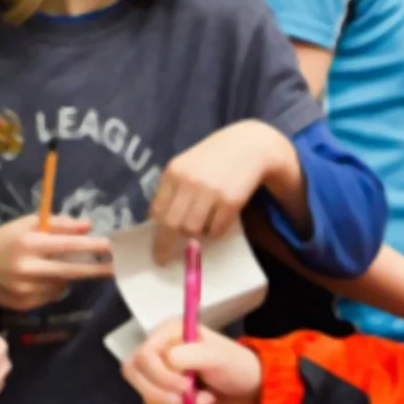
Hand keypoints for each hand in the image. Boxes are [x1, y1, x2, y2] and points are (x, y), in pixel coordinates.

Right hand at [0, 215, 112, 311]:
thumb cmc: (3, 240)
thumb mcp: (26, 224)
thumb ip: (58, 224)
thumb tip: (88, 226)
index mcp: (28, 244)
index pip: (67, 245)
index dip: (92, 246)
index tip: (112, 247)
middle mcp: (27, 269)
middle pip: (71, 271)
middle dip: (96, 269)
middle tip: (117, 268)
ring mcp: (26, 290)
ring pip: (63, 284)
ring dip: (70, 275)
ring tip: (58, 264)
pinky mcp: (25, 305)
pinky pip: (52, 295)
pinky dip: (54, 286)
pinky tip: (41, 277)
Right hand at [121, 318, 262, 403]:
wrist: (250, 390)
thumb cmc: (236, 366)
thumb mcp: (218, 356)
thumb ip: (192, 354)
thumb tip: (167, 359)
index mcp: (169, 332)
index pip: (144, 355)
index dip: (161, 375)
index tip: (187, 385)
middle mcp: (159, 349)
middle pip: (134, 373)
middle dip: (161, 392)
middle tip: (189, 396)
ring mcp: (159, 371)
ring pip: (144, 392)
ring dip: (172, 403)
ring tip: (201, 400)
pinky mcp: (164, 392)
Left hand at [151, 120, 286, 262]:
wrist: (249, 145)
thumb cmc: (214, 158)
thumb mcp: (188, 166)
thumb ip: (174, 190)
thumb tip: (160, 226)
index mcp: (173, 172)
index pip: (157, 211)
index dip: (154, 233)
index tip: (154, 249)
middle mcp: (189, 180)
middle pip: (171, 224)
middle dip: (166, 245)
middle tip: (165, 258)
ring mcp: (210, 190)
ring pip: (192, 229)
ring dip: (195, 234)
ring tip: (202, 226)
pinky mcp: (231, 200)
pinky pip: (216, 230)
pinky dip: (215, 232)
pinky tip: (219, 220)